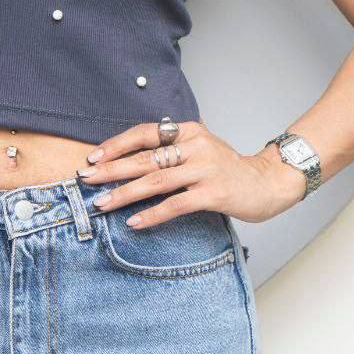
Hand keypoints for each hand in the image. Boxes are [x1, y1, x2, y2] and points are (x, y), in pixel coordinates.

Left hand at [77, 120, 305, 228]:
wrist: (267, 183)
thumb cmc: (227, 168)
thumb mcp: (199, 148)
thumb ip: (170, 149)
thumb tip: (127, 161)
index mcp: (188, 131)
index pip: (145, 133)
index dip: (116, 144)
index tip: (93, 157)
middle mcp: (195, 146)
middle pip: (144, 158)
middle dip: (111, 169)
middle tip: (85, 179)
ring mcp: (205, 169)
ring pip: (155, 181)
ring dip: (124, 194)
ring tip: (102, 203)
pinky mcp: (213, 193)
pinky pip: (175, 205)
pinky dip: (152, 214)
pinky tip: (134, 222)